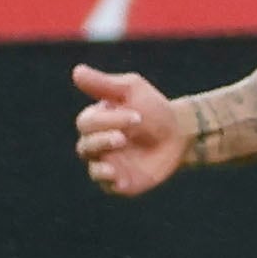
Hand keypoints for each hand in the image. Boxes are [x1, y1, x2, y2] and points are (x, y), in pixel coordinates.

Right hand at [72, 64, 193, 193]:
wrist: (180, 134)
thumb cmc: (153, 109)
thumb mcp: (131, 90)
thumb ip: (103, 84)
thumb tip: (76, 72)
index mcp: (95, 122)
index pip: (87, 123)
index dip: (108, 120)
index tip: (137, 116)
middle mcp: (97, 144)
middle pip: (85, 146)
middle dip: (103, 140)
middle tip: (124, 136)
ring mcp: (108, 164)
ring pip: (93, 167)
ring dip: (102, 162)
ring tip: (119, 154)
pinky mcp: (121, 182)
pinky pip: (107, 185)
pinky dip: (108, 180)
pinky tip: (115, 174)